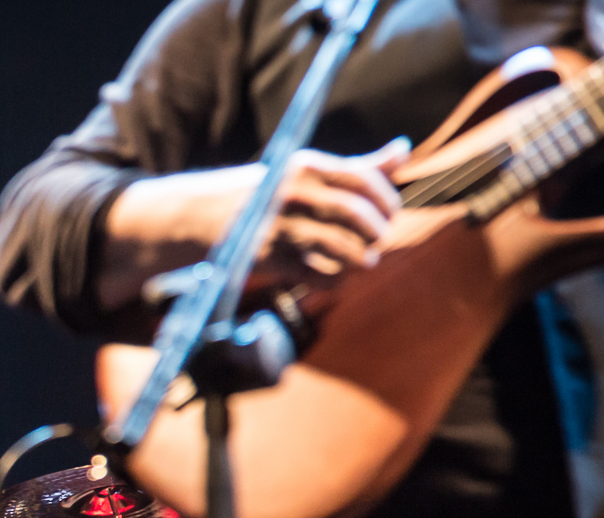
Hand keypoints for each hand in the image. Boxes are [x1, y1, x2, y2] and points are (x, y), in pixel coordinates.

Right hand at [259, 138, 408, 280]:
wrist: (199, 213)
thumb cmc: (264, 193)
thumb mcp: (304, 173)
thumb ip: (355, 167)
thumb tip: (404, 150)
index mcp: (306, 167)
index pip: (363, 180)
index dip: (386, 200)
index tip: (389, 214)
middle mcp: (293, 193)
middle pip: (355, 213)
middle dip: (377, 231)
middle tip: (378, 240)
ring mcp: (279, 226)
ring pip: (339, 246)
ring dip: (360, 259)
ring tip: (364, 262)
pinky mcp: (267, 258)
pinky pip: (314, 275)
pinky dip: (334, 282)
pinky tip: (336, 278)